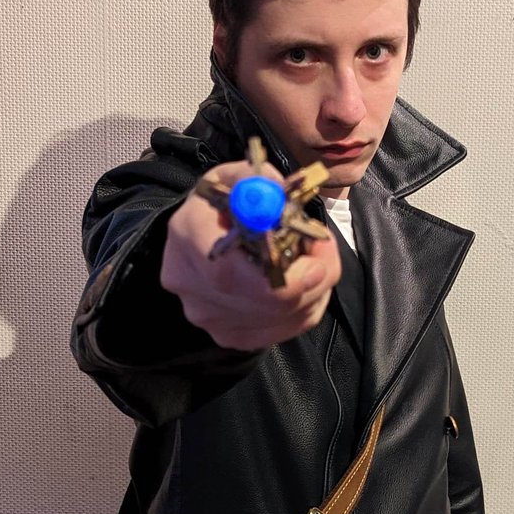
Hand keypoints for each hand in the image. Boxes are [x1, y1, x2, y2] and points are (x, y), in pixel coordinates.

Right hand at [161, 159, 340, 349]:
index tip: (317, 254)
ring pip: (282, 318)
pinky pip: (282, 331)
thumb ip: (260, 180)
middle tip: (325, 253)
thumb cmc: (223, 204)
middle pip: (264, 302)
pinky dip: (303, 310)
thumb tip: (281, 194)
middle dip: (311, 279)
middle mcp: (190, 284)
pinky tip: (300, 287)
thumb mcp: (239, 176)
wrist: (199, 237)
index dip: (283, 273)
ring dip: (312, 292)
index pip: (231, 272)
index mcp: (188, 234)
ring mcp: (207, 317)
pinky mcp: (227, 336)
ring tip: (312, 264)